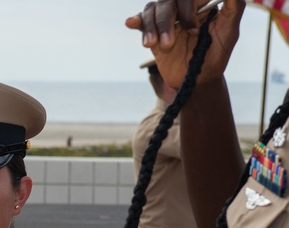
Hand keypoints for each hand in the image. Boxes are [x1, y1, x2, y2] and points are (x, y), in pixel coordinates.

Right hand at [125, 0, 244, 89]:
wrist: (195, 81)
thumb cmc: (215, 56)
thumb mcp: (230, 32)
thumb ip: (234, 7)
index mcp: (200, 4)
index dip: (188, 9)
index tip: (193, 28)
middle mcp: (182, 9)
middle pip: (168, 1)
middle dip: (167, 20)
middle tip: (173, 42)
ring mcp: (167, 21)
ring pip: (153, 10)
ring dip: (152, 26)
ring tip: (155, 45)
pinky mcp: (153, 34)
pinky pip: (141, 22)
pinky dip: (136, 21)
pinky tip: (131, 23)